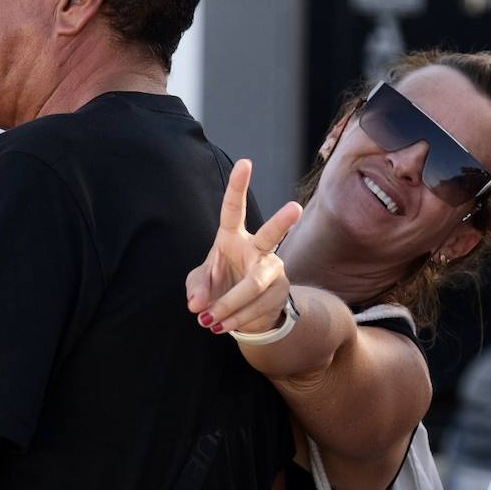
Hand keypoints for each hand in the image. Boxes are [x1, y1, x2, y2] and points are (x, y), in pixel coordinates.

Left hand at [185, 159, 301, 334]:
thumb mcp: (200, 284)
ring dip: (229, 306)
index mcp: (233, 237)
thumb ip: (196, 289)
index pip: (233, 209)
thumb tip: (198, 304)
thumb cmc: (219, 286)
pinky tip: (224, 326)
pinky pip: (257, 307)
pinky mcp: (280, 292)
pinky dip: (236, 319)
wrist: (242, 313)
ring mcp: (273, 270)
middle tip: (294, 208)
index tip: (245, 162)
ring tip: (208, 322)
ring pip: (254, 285)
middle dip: (283, 222)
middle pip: (271, 236)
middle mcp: (258, 249)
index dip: (238, 186)